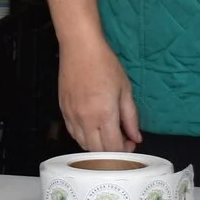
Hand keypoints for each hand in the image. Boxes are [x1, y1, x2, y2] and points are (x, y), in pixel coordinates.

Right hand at [59, 37, 141, 151]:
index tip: (130, 142)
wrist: (80, 48)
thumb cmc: (105, 64)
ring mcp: (72, 116)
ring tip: (107, 134)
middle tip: (121, 140)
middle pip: (98, 152)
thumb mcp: (125, 90)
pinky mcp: (63, 111)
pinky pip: (73, 134)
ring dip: (97, 147)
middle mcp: (86, 120)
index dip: (125, 151)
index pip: (114, 148)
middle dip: (112, 152)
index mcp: (104, 115)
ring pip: (83, 145)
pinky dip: (84, 138)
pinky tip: (92, 129)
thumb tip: (136, 137)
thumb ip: (131, 117)